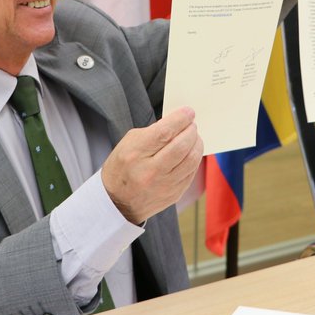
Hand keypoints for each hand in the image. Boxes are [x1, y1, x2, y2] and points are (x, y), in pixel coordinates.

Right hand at [101, 107, 203, 223]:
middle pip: (181, 146)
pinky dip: (194, 159)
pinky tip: (190, 152)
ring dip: (196, 144)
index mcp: (135, 154)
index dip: (180, 119)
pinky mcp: (174, 194)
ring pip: (191, 160)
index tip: (188, 112)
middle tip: (191, 124)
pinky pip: (192, 172)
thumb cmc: (122, 167)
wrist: (117, 202)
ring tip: (193, 137)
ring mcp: (164, 186)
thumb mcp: (128, 144)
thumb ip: (153, 132)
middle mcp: (150, 171)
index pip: (164, 132)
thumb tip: (177, 123)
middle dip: (191, 131)